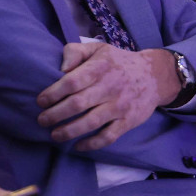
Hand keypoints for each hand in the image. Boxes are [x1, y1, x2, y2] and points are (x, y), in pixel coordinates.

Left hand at [36, 42, 178, 150]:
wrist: (155, 76)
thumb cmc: (118, 62)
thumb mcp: (98, 49)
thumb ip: (75, 52)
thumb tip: (61, 68)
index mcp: (100, 67)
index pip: (72, 82)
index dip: (53, 93)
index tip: (41, 101)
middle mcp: (110, 87)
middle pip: (77, 104)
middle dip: (55, 115)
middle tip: (42, 120)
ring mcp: (120, 106)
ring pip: (90, 123)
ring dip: (68, 131)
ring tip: (54, 135)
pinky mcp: (128, 121)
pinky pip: (108, 136)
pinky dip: (91, 144)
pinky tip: (77, 146)